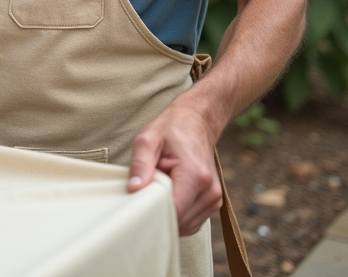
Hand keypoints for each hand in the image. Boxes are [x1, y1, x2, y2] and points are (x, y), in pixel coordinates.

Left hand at [127, 104, 220, 235]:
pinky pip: (191, 222)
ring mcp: (214, 199)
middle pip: (178, 221)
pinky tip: (170, 194)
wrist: (197, 122)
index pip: (174, 211)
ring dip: (169, 212)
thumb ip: (140, 165)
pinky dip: (177, 213)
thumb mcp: (147, 140)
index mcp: (195, 175)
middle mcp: (209, 191)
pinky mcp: (213, 203)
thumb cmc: (172, 129)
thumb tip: (134, 189)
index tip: (138, 204)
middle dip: (158, 211)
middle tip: (147, 190)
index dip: (152, 212)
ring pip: (185, 225)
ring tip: (161, 187)